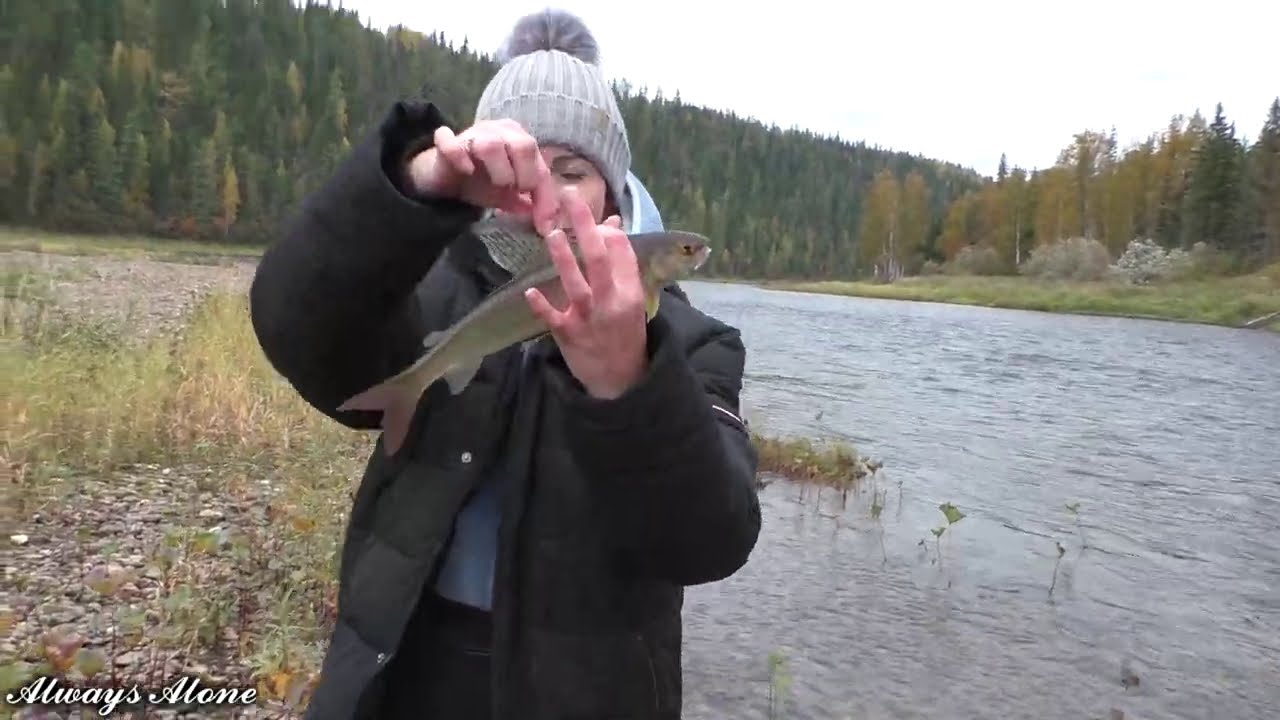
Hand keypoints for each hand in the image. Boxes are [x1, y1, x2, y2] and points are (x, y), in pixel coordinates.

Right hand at [408, 119, 558, 234]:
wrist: (443, 177)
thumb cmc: (481, 181)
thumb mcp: (509, 195)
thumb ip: (530, 203)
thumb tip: (550, 222)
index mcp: (518, 139)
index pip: (540, 163)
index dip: (545, 195)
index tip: (545, 224)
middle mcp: (498, 130)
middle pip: (523, 145)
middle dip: (525, 175)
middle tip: (516, 191)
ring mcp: (472, 133)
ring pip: (491, 145)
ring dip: (499, 170)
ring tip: (498, 184)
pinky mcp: (446, 143)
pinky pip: (450, 142)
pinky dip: (459, 156)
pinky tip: (466, 171)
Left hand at [525, 188, 647, 399]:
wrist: (620, 380)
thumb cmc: (625, 332)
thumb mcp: (632, 298)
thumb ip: (621, 264)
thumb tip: (610, 224)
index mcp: (631, 292)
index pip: (621, 253)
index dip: (607, 230)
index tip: (597, 216)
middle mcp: (611, 303)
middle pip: (599, 259)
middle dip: (585, 226)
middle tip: (569, 197)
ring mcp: (588, 319)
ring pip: (576, 284)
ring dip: (563, 258)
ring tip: (552, 233)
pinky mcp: (568, 335)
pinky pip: (553, 318)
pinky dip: (542, 306)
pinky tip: (530, 292)